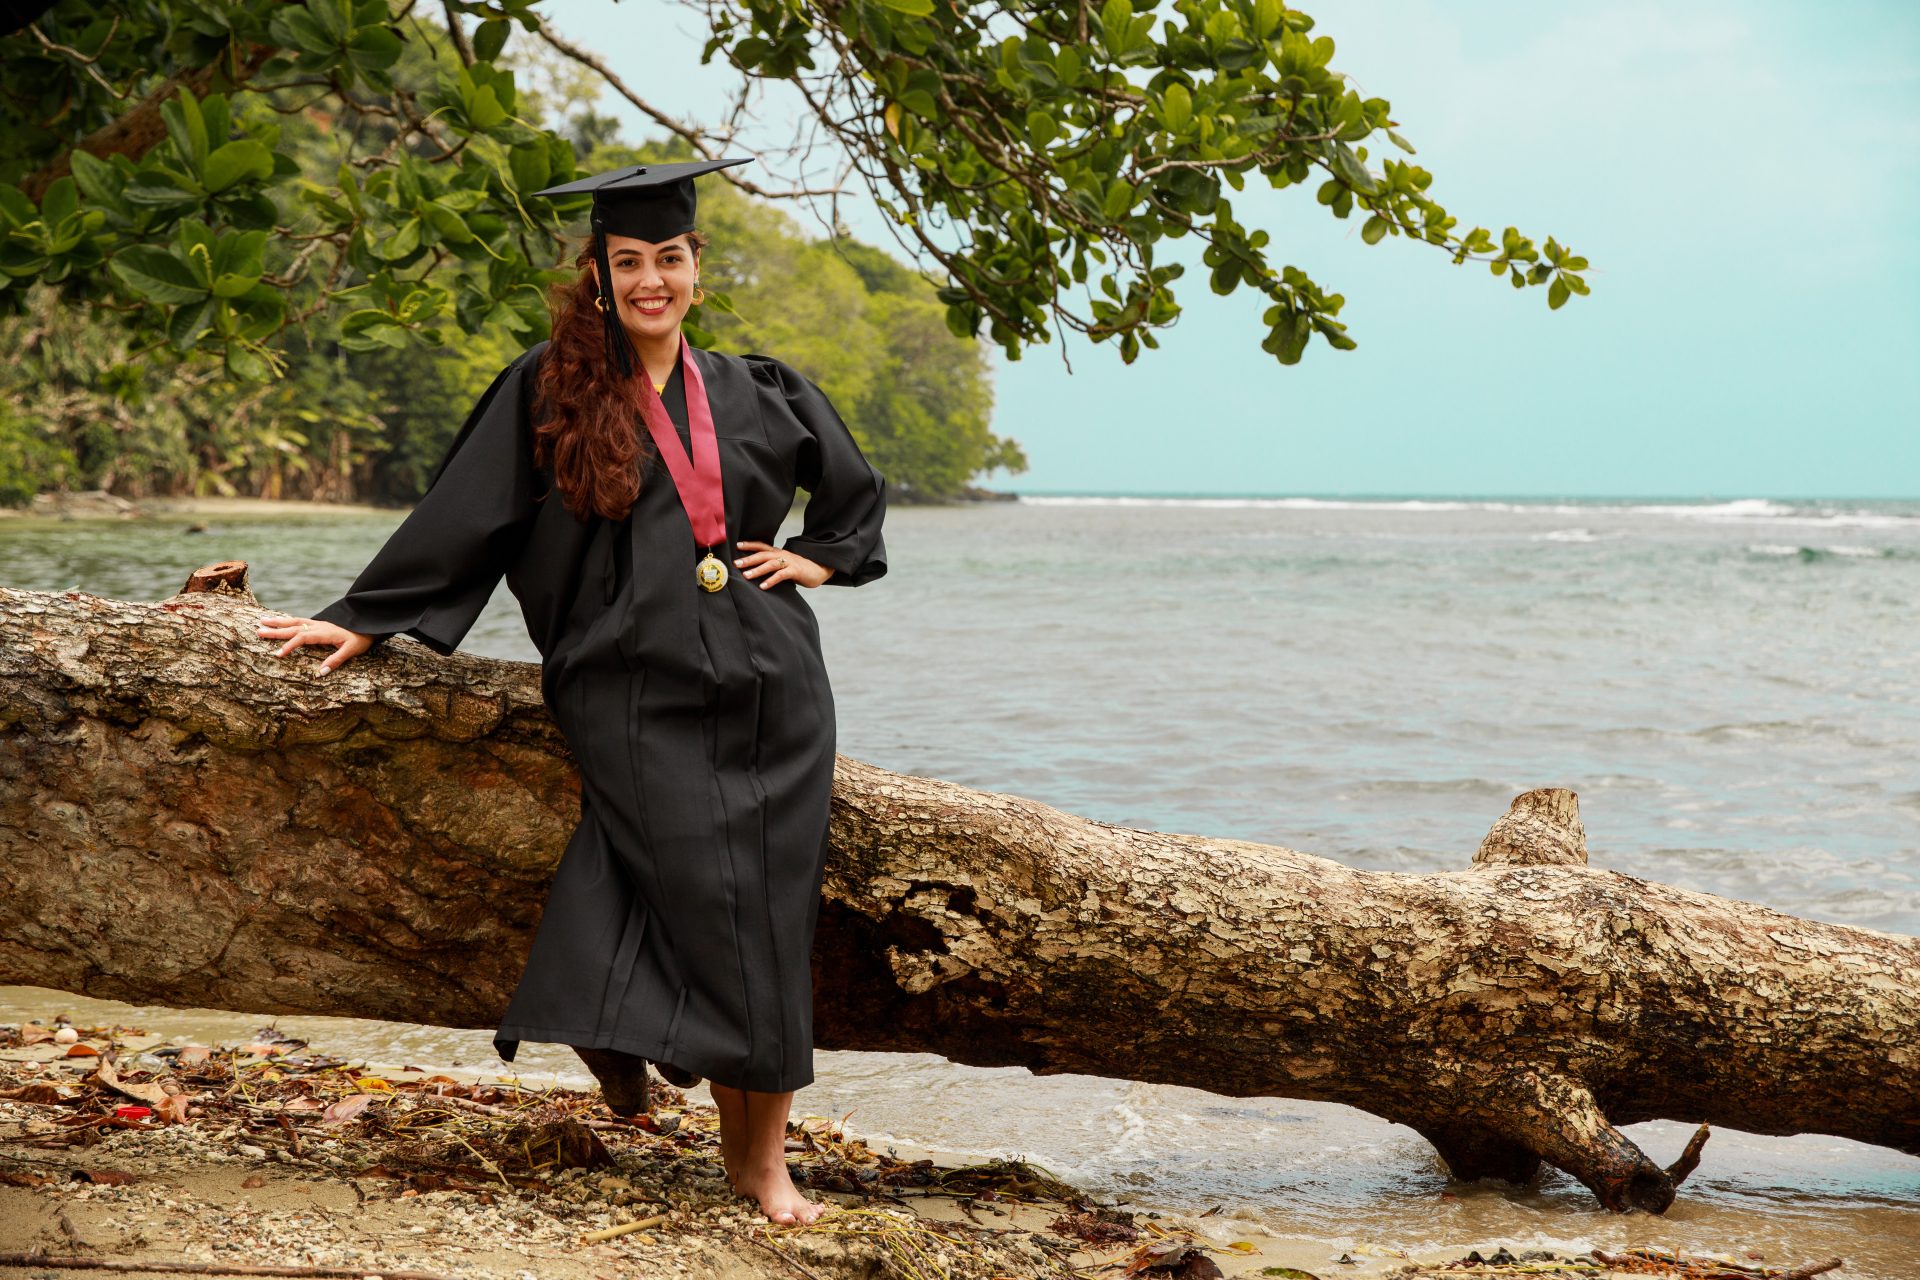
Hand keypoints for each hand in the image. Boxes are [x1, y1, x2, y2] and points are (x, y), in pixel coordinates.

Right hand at [256, 614, 374, 673]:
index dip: (290, 645)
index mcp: (325, 632)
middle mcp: (319, 626)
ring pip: (295, 621)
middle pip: (294, 627)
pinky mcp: (319, 624)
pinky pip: (300, 621)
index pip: (303, 638)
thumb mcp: (352, 651)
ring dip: (278, 622)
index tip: (278, 654)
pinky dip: (287, 620)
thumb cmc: (361, 639)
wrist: (368, 625)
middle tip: (258, 631)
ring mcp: (318, 623)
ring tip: (262, 621)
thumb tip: (320, 673)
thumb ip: (336, 660)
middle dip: (276, 630)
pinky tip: (279, 621)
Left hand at [733, 541, 834, 588]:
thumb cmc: (801, 568)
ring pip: (770, 564)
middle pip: (763, 554)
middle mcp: (782, 554)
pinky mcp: (795, 571)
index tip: (737, 545)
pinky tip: (763, 586)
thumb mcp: (785, 564)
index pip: (762, 545)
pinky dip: (771, 580)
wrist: (821, 568)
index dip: (750, 545)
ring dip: (757, 569)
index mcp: (779, 552)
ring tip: (746, 575)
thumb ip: (773, 565)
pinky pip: (781, 575)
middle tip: (736, 563)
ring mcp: (789, 562)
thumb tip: (757, 570)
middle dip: (749, 558)